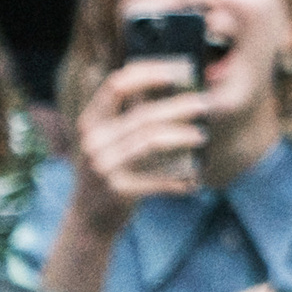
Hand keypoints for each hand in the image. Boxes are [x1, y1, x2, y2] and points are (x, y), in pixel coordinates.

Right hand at [67, 60, 210, 229]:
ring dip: (182, 136)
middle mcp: (93, 141)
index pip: (117, 85)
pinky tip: (194, 178)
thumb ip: (130, 114)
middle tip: (204, 103)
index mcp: (90, 121)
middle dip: (178, 106)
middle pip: (142, 114)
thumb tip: (175, 84)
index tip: (179, 71)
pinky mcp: (116, 191)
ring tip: (202, 135)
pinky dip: (178, 177)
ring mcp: (102, 166)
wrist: (88, 219)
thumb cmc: (109, 169)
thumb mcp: (108, 138)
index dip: (149, 73)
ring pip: (151, 140)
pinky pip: (156, 179)